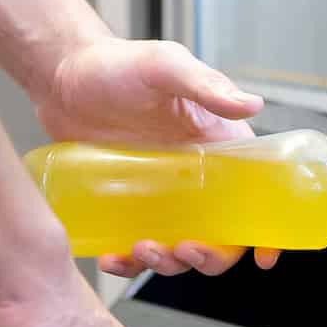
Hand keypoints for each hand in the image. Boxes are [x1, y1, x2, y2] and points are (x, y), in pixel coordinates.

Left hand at [41, 34, 280, 281]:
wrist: (60, 75)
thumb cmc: (116, 63)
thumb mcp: (165, 67)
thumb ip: (206, 85)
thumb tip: (252, 104)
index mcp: (217, 142)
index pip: (255, 191)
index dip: (265, 228)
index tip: (262, 257)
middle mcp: (194, 173)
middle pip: (221, 233)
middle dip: (211, 255)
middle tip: (186, 249)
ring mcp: (160, 193)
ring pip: (178, 247)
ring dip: (168, 263)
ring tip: (142, 248)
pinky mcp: (126, 204)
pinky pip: (134, 245)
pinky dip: (128, 262)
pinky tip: (113, 257)